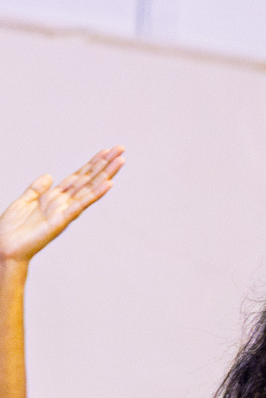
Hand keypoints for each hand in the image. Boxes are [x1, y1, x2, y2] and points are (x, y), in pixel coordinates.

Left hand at [0, 147, 123, 263]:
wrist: (5, 248)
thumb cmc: (12, 229)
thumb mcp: (23, 201)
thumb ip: (36, 188)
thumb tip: (49, 176)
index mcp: (55, 197)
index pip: (78, 176)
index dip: (92, 163)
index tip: (106, 151)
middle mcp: (64, 203)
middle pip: (88, 179)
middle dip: (105, 164)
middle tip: (121, 149)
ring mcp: (65, 211)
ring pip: (90, 188)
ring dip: (107, 174)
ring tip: (121, 161)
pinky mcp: (61, 220)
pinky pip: (81, 205)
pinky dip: (95, 194)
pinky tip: (108, 184)